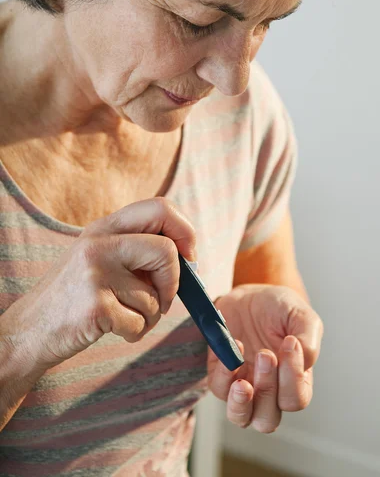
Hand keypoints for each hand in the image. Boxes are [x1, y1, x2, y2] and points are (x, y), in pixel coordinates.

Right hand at [0, 197, 196, 370]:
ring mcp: (95, 273)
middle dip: (173, 283)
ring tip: (123, 316)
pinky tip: (110, 329)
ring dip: (149, 316)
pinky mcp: (95, 306)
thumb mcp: (99, 257)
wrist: (29, 329)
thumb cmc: (75, 295)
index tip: (188, 256)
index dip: (185, 231)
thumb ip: (136, 248)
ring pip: (155, 297)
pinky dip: (134, 333)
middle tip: (161, 299)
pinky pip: (140, 323)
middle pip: (166, 252)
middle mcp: (99, 243)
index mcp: (105, 226)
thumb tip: (188, 257)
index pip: (161, 208)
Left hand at [208, 284, 322, 432]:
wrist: (251, 295)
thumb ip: (310, 340)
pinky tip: (233, 346)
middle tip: (265, 354)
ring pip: (240, 417)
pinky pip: (219, 388)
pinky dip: (223, 373)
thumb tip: (304, 361)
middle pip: (267, 419)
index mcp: (295, 382)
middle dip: (266, 390)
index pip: (296, 399)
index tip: (289, 342)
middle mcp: (269, 391)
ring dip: (241, 403)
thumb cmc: (280, 308)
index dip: (293, 377)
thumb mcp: (301, 316)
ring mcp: (243, 384)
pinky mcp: (220, 374)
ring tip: (242, 383)